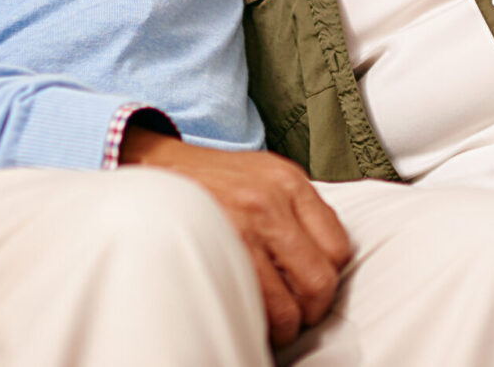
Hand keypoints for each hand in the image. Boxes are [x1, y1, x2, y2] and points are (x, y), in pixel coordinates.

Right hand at [119, 128, 350, 346]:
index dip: (330, 276)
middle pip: (319, 281)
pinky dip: (255, 322)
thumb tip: (325, 259)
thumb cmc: (212, 179)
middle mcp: (269, 204)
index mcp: (290, 183)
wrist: (154, 168)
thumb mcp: (265, 175)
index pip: (338, 248)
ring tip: (272, 322)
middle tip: (298, 314)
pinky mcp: (212, 254)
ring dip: (284, 325)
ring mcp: (240, 231)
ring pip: (287, 307)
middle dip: (311, 309)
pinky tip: (246, 312)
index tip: (314, 286)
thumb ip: (299, 211)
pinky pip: (251, 308)